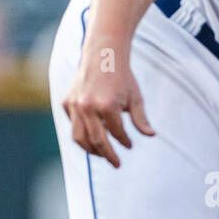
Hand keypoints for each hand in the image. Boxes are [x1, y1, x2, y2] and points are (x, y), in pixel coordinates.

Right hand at [62, 41, 154, 167]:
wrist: (102, 54)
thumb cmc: (122, 77)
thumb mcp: (135, 97)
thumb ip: (141, 119)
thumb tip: (151, 136)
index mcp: (107, 106)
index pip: (117, 133)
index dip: (124, 141)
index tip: (129, 146)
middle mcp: (88, 107)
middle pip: (97, 141)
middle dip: (108, 155)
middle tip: (116, 164)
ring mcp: (75, 105)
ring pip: (79, 138)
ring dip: (91, 150)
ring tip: (102, 154)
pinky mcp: (66, 102)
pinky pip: (73, 124)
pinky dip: (81, 133)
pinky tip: (92, 135)